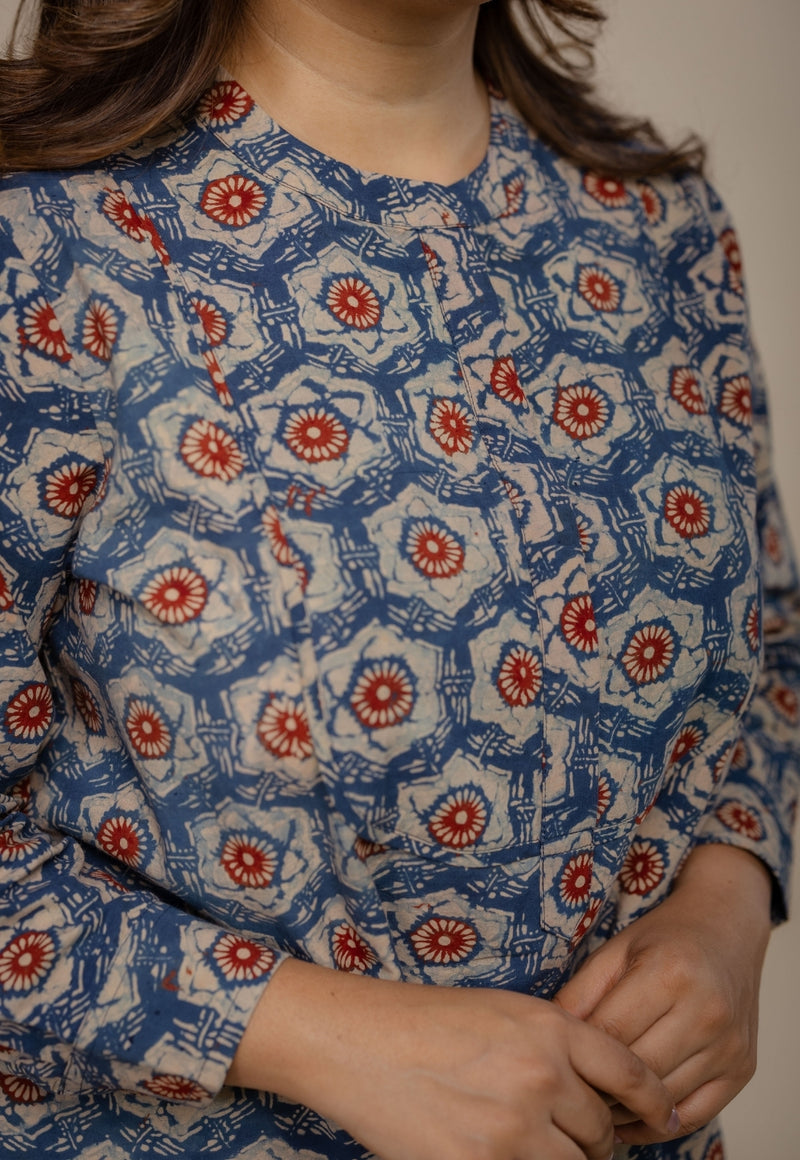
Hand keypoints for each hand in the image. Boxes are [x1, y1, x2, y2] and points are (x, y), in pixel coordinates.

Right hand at [229, 957, 677, 1159]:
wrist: (360, 1042)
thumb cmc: (425, 1021)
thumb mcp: (503, 1012)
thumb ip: (555, 1045)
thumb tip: (595, 1090)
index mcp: (551, 1029)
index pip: (630, 1073)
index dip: (653, 1101)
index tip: (662, 1117)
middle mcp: (542, 1076)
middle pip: (602, 1130)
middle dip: (594, 1139)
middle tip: (572, 1136)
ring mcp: (514, 1128)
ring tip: (532, 1145)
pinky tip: (504, 1154)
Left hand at [554, 843, 772, 1146]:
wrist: (728, 927)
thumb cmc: (666, 937)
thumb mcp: (615, 949)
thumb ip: (580, 993)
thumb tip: (547, 1039)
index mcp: (669, 973)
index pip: (610, 1034)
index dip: (578, 1052)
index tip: (556, 1060)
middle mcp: (706, 1011)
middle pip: (638, 1071)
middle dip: (599, 1085)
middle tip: (570, 1088)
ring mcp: (729, 1044)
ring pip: (664, 1100)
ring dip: (625, 1110)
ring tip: (595, 1103)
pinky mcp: (743, 1068)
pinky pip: (695, 1115)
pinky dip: (659, 1124)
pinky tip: (631, 1115)